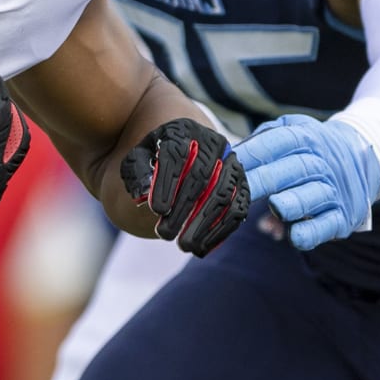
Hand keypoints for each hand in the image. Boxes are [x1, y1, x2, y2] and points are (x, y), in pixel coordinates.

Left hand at [121, 118, 249, 255]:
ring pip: (223, 194)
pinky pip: (237, 209)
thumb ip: (137, 172)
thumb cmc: (155, 158)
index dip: (167, 183)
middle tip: (164, 234)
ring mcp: (232, 164)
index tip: (156, 210)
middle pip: (201, 177)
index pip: (177, 155)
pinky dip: (221, 231)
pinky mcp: (242, 185)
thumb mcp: (139, 158)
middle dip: (183, 209)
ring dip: (203, 223)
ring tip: (184, 246)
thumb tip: (142, 193)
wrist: (184, 152)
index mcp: (184, 131)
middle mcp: (213, 144)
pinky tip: (202, 248)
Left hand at [239, 115, 379, 250]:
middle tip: (234, 190)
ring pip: (311, 198)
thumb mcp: (291, 129)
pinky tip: (292, 235)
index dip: (249, 155)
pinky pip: (324, 227)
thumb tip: (227, 159)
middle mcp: (321, 162)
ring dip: (289, 204)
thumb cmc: (309, 147)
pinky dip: (308, 233)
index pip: (275, 143)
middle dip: (260, 180)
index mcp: (304, 137)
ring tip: (274, 207)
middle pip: (291, 170)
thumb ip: (260, 141)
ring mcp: (333, 190)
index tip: (225, 165)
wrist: (362, 158)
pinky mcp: (343, 217)